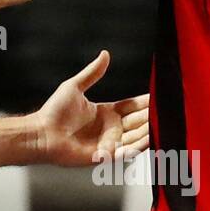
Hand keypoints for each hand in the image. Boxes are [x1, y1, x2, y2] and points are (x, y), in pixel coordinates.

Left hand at [33, 50, 150, 165]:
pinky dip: (137, 146)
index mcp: (106, 112)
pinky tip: (147, 139)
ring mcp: (109, 143)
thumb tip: (105, 54)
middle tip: (168, 110)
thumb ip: (92, 73)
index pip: (132, 106)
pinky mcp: (104, 156)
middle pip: (138, 122)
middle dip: (152, 116)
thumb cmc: (54, 111)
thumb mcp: (74, 87)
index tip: (159, 96)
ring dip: (149, 131)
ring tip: (161, 124)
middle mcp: (111, 128)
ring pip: (136, 137)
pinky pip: (125, 153)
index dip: (145, 102)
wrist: (41, 133)